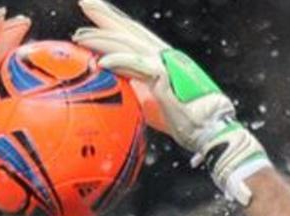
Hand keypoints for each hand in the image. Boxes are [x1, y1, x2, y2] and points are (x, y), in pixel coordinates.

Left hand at [72, 0, 270, 204]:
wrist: (209, 129)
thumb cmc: (184, 120)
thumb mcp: (153, 103)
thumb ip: (137, 92)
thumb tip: (117, 92)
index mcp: (160, 59)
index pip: (132, 37)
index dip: (112, 24)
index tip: (94, 13)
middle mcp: (162, 55)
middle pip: (128, 30)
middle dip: (105, 15)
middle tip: (85, 1)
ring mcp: (163, 62)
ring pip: (127, 44)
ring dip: (102, 39)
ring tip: (80, 37)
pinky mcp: (163, 75)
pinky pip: (135, 65)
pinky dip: (117, 61)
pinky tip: (101, 62)